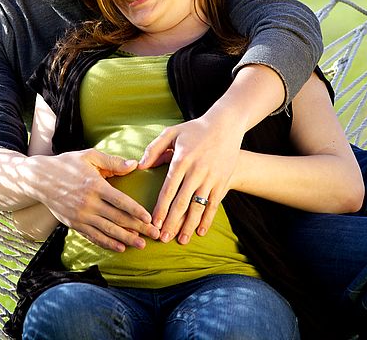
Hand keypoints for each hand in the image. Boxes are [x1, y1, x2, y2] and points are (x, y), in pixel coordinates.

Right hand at [28, 149, 159, 250]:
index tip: (149, 218)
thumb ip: (113, 161)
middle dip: (138, 228)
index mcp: (94, 186)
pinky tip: (120, 247)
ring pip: (107, 231)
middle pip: (117, 219)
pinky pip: (93, 236)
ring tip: (141, 245)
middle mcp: (88, 204)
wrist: (39, 179)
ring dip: (126, 239)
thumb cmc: (67, 164)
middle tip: (154, 234)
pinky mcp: (74, 224)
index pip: (120, 201)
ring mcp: (80, 216)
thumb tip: (134, 164)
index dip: (136, 211)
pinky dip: (107, 243)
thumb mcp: (89, 156)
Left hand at [138, 114, 242, 244]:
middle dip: (172, 223)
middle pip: (181, 203)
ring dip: (188, 225)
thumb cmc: (195, 130)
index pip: (168, 190)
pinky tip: (200, 231)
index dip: (160, 209)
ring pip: (198, 207)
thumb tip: (140, 166)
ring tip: (181, 240)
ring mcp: (211, 177)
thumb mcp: (172, 133)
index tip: (153, 223)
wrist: (225, 125)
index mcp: (181, 160)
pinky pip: (214, 204)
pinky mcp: (222, 181)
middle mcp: (196, 171)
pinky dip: (207, 219)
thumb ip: (154, 149)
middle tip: (162, 238)